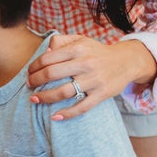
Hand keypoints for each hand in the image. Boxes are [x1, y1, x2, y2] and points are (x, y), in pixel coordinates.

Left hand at [27, 34, 155, 119]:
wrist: (126, 61)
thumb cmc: (98, 52)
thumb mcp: (81, 40)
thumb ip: (61, 42)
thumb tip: (45, 53)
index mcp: (78, 49)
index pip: (47, 58)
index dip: (34, 67)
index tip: (29, 73)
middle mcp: (85, 63)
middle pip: (51, 74)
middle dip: (35, 81)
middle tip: (29, 86)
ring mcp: (94, 80)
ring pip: (63, 92)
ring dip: (45, 97)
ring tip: (35, 100)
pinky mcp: (101, 94)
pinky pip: (82, 107)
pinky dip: (67, 113)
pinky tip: (55, 116)